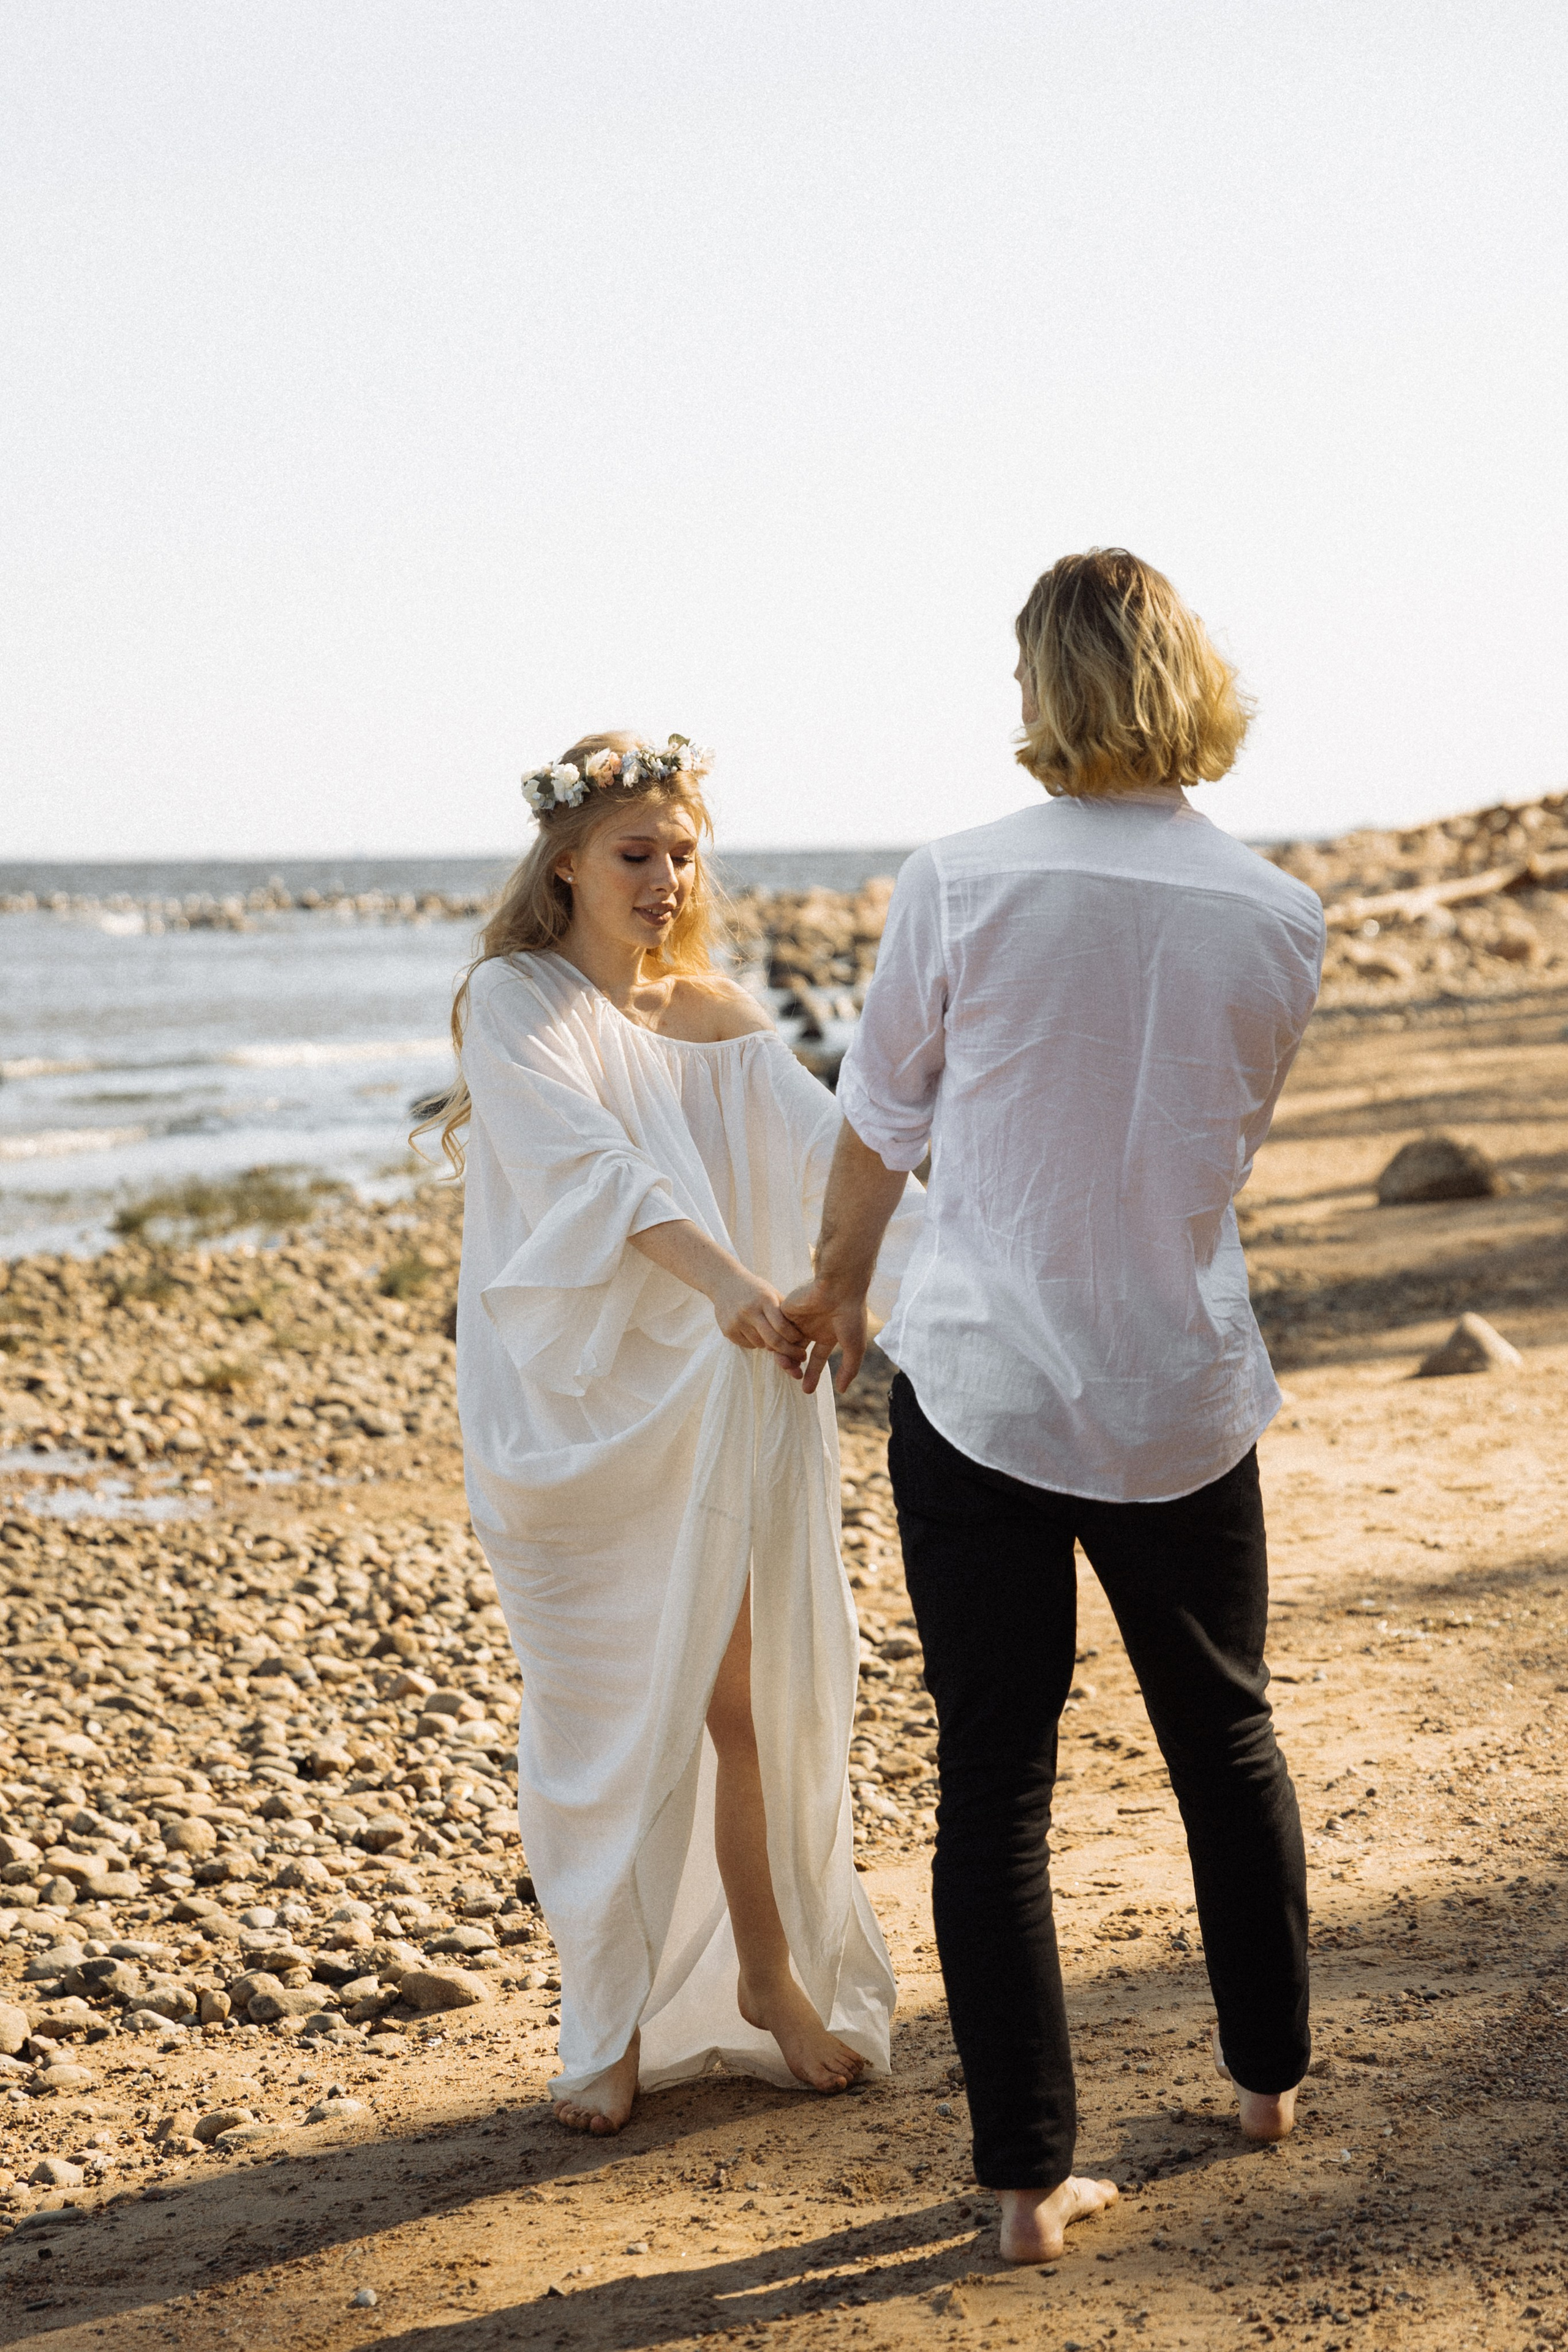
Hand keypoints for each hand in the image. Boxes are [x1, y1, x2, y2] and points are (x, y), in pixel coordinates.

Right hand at [708, 1265, 808, 1369]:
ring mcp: (736, 1321)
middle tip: (799, 1357)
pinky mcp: (728, 1330)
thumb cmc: (756, 1290)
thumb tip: (802, 1336)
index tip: (802, 1343)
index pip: (782, 1326)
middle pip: (772, 1340)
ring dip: (769, 1345)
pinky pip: (748, 1345)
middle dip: (789, 1352)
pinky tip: (755, 1332)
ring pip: (760, 1344)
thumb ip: (785, 1311)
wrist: (725, 1283)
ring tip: (771, 1335)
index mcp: (764, 1299)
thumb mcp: (772, 1293)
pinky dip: (756, 1343)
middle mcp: (749, 1311)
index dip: (794, 1338)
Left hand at [780, 1277, 869, 1394]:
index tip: (807, 1390)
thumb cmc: (850, 1315)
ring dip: (785, 1357)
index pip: (817, 1358)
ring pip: (785, 1344)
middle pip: (798, 1353)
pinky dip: (778, 1340)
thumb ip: (848, 1369)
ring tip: (788, 1366)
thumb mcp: (854, 1347)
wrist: (839, 1287)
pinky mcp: (785, 1310)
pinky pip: (776, 1330)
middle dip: (795, 1367)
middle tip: (795, 1378)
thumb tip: (841, 1390)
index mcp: (828, 1334)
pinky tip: (781, 1348)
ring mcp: (798, 1319)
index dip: (812, 1374)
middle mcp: (812, 1327)